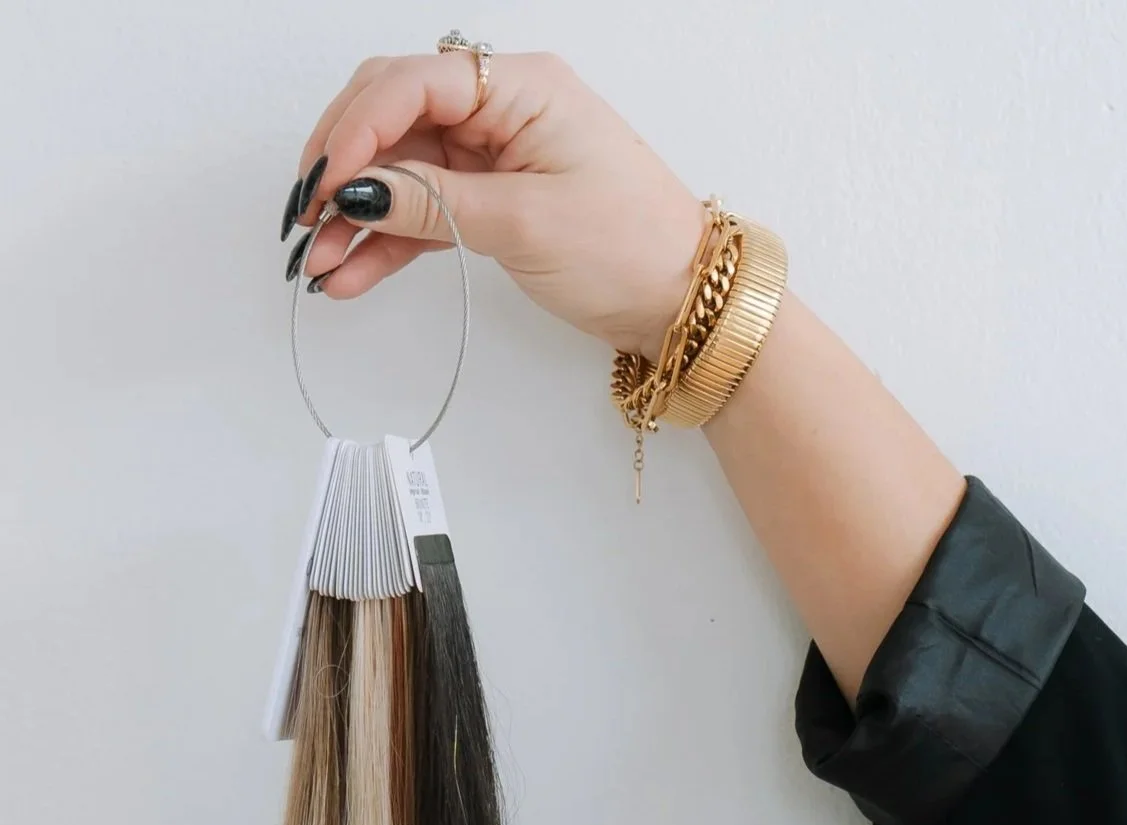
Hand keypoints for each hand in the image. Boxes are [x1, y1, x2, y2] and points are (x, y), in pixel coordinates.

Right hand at [285, 51, 713, 356]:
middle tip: (305, 218)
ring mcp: (496, 153)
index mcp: (520, 86)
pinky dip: (388, 239)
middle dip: (343, 165)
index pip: (412, 82)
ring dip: (357, 214)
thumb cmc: (630, 248)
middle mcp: (502, 107)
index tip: (322, 181)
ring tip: (319, 262)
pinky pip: (425, 210)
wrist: (684, 302)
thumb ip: (433, 203)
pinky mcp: (494, 199)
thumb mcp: (523, 223)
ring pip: (402, 169)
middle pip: (394, 115)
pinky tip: (352, 271)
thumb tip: (357, 191)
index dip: (355, 128)